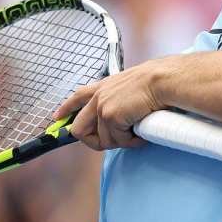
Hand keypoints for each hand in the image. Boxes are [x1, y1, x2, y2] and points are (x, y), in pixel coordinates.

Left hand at [54, 58, 173, 150]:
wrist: (163, 80)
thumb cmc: (156, 82)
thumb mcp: (130, 86)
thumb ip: (120, 99)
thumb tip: (122, 117)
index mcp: (103, 86)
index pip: (77, 97)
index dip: (66, 109)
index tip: (58, 118)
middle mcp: (98, 96)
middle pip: (78, 129)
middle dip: (93, 141)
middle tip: (114, 141)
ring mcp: (102, 107)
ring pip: (102, 140)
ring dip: (121, 141)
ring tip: (137, 133)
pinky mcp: (111, 117)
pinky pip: (118, 141)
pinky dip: (132, 142)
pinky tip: (142, 133)